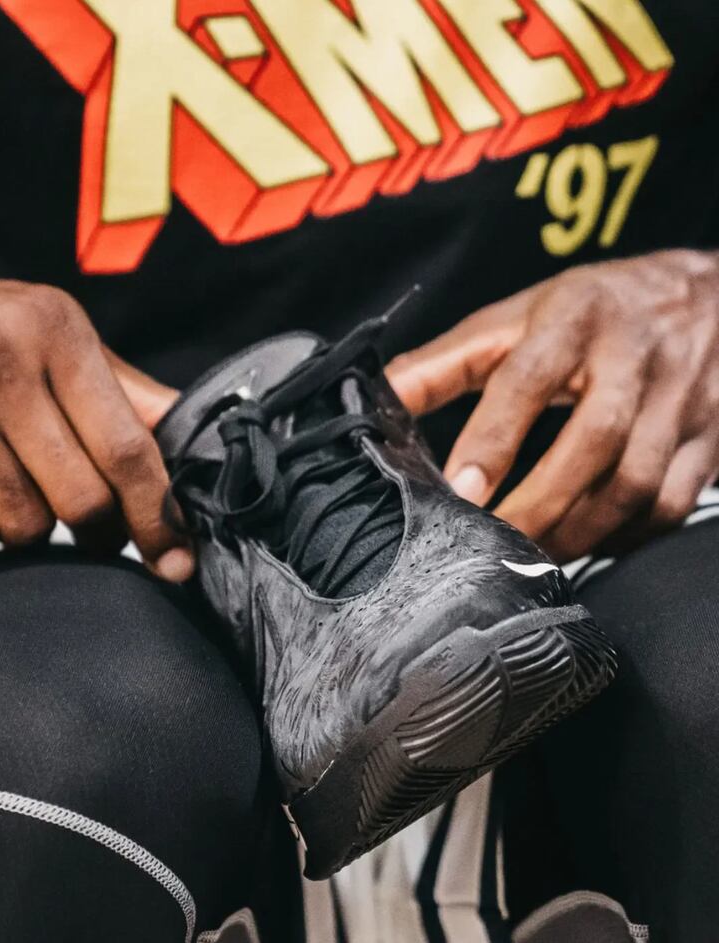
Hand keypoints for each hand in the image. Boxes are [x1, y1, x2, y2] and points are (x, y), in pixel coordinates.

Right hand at [0, 275, 191, 580]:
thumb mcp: (54, 340)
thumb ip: (124, 394)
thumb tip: (192, 442)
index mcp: (55, 331)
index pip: (125, 447)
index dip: (157, 515)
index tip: (177, 560)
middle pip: (82, 500)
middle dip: (97, 531)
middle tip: (93, 527)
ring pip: (25, 525)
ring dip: (32, 527)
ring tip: (14, 483)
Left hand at [387, 250, 718, 560]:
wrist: (709, 296)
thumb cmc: (593, 310)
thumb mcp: (517, 318)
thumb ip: (446, 361)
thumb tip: (379, 396)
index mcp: (574, 318)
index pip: (528, 380)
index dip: (492, 440)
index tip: (460, 492)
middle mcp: (634, 357)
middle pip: (592, 441)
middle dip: (538, 504)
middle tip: (491, 546)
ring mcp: (681, 400)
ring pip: (636, 484)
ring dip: (580, 532)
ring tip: (532, 555)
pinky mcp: (711, 438)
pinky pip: (672, 504)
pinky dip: (626, 536)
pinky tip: (588, 543)